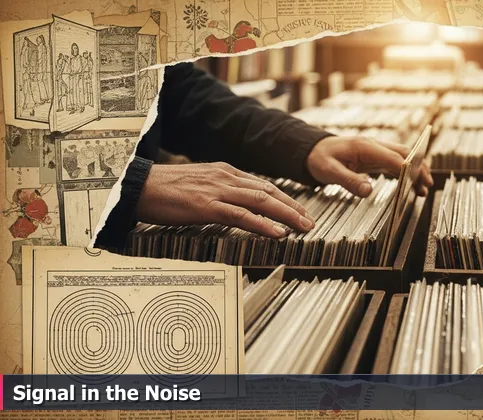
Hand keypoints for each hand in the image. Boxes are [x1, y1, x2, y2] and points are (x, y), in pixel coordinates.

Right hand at [136, 162, 313, 237]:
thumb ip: (220, 191)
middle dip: (293, 208)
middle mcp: (225, 178)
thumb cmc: (164, 189)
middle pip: (269, 192)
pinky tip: (277, 233)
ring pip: (261, 202)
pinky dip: (263, 224)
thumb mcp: (199, 184)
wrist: (137, 186)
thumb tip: (237, 205)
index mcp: (224, 172)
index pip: (263, 185)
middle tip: (310, 222)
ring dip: (286, 216)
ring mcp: (217, 191)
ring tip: (303, 228)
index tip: (300, 211)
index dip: (285, 199)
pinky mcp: (207, 206)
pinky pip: (241, 216)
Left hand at [306, 136, 432, 196]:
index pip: (392, 157)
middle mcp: (373, 145)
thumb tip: (368, 191)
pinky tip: (411, 184)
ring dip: (415, 171)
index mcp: (365, 146)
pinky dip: (405, 172)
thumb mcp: (329, 172)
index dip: (407, 168)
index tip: (417, 180)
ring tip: (424, 188)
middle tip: (427, 185)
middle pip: (403, 154)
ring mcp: (375, 150)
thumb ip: (349, 181)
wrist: (312, 150)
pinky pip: (395, 162)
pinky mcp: (374, 156)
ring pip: (402, 157)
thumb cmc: (319, 159)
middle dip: (418, 168)